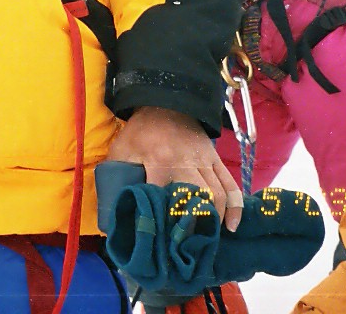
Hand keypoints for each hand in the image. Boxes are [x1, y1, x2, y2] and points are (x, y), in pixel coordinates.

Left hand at [107, 106, 242, 230]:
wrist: (163, 102)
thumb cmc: (140, 130)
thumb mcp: (122, 149)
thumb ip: (117, 174)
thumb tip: (110, 205)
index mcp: (159, 161)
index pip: (165, 196)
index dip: (166, 219)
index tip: (164, 239)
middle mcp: (185, 162)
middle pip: (198, 197)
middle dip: (196, 223)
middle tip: (191, 244)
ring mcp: (203, 160)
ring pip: (217, 193)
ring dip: (216, 218)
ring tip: (211, 238)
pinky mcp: (214, 158)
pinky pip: (230, 183)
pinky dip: (235, 205)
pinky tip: (233, 225)